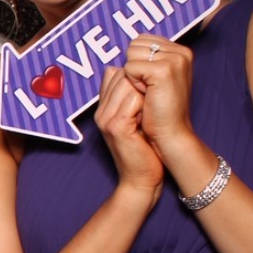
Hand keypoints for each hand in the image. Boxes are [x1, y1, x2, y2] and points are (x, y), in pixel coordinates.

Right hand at [96, 66, 163, 196]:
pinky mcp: (117, 126)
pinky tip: (149, 119)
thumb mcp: (134, 120)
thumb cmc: (143, 150)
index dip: (134, 77)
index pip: (114, 74)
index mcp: (103, 109)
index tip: (148, 92)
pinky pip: (133, 100)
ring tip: (150, 113)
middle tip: (152, 103)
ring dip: (145, 93)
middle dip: (141, 83)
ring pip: (128, 84)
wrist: (141, 178)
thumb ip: (130, 99)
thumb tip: (134, 76)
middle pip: (120, 76)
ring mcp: (106, 118)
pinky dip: (146, 105)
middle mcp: (100, 112)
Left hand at [119, 35, 197, 154]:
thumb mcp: (150, 81)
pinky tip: (147, 95)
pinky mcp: (163, 70)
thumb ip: (140, 62)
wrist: (170, 133)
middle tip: (148, 88)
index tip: (149, 82)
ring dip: (132, 75)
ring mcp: (174, 59)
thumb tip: (112, 62)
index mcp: (179, 51)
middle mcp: (181, 51)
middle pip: (134, 44)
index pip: (140, 41)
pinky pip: (129, 67)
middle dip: (134, 67)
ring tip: (148, 91)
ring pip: (131, 54)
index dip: (137, 62)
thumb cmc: (159, 110)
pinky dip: (132, 82)